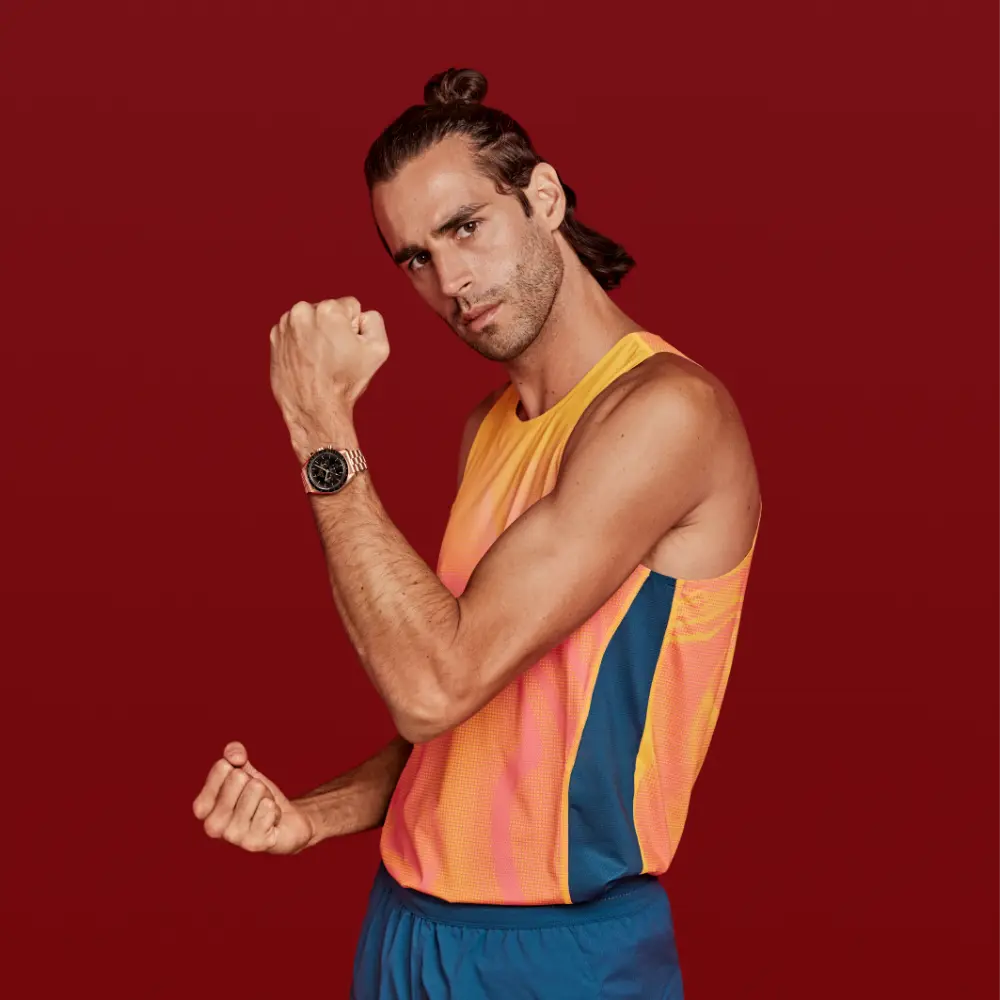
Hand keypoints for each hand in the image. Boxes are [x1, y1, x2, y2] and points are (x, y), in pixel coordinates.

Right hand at [192, 742, 312, 854]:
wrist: (285, 821)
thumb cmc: (258, 797)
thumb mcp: (245, 771)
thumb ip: (234, 756)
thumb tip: (234, 756)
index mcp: (203, 807)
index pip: (221, 768)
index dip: (237, 765)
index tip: (242, 778)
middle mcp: (212, 825)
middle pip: (238, 778)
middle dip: (254, 781)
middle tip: (256, 797)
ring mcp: (232, 836)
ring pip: (255, 791)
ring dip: (266, 796)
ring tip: (264, 809)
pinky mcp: (253, 844)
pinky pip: (267, 808)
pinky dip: (274, 809)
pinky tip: (271, 820)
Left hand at [269, 297, 388, 458]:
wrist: (314, 409)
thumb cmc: (345, 381)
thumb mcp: (378, 349)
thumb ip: (374, 321)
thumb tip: (360, 316)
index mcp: (328, 310)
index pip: (350, 306)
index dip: (354, 329)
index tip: (347, 349)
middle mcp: (302, 311)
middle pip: (327, 312)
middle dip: (333, 329)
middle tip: (334, 358)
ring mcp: (285, 325)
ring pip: (310, 321)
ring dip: (316, 335)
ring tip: (319, 362)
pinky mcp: (274, 339)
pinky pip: (294, 333)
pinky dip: (301, 344)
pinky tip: (307, 363)